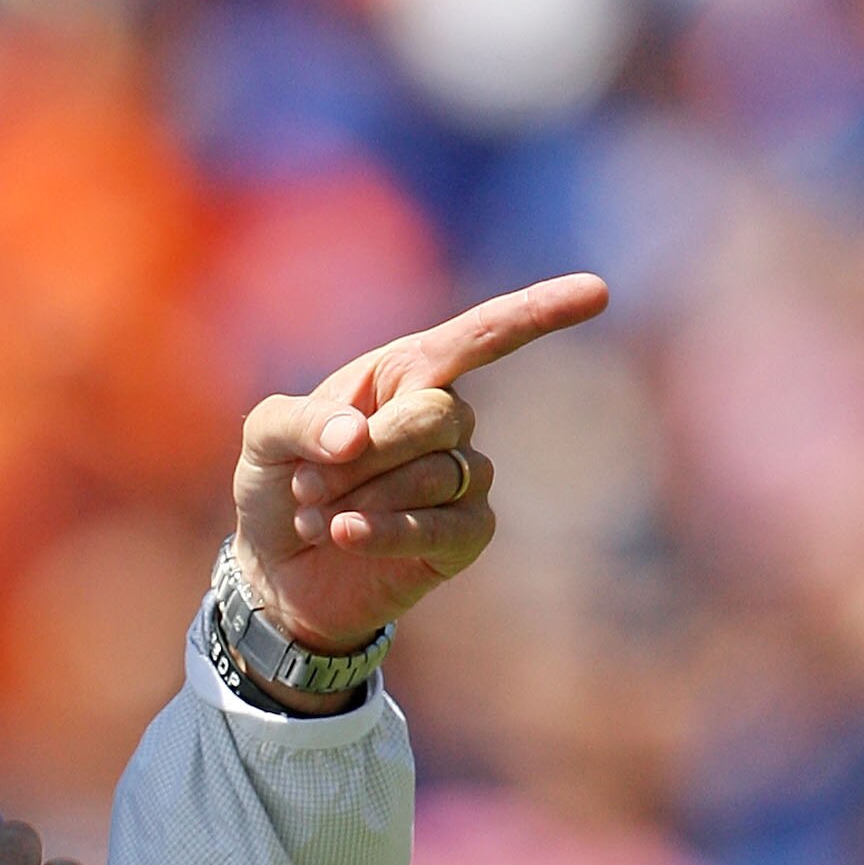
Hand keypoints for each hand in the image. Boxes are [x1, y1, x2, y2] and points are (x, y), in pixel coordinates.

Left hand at [231, 273, 610, 663]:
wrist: (277, 572)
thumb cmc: (278, 486)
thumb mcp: (264, 440)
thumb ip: (300, 421)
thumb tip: (354, 437)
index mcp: (406, 373)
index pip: (481, 336)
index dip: (538, 313)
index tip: (599, 293)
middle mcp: (446, 418)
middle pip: (437, 416)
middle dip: (366, 453)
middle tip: (308, 484)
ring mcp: (463, 477)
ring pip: (437, 473)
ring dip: (363, 497)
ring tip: (317, 515)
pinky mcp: (465, 535)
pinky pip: (444, 526)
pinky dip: (387, 531)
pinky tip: (346, 536)